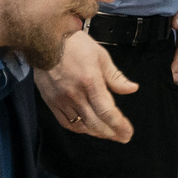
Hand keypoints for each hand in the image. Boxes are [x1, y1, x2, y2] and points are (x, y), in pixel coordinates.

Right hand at [36, 28, 136, 142]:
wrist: (45, 40)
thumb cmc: (76, 45)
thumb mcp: (101, 56)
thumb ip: (116, 77)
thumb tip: (132, 89)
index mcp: (90, 82)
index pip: (107, 111)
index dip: (119, 125)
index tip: (128, 133)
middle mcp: (75, 94)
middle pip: (95, 123)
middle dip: (111, 133)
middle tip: (122, 137)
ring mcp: (61, 100)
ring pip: (81, 125)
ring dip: (97, 133)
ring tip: (108, 134)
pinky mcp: (51, 102)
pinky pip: (65, 122)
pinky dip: (79, 129)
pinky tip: (88, 129)